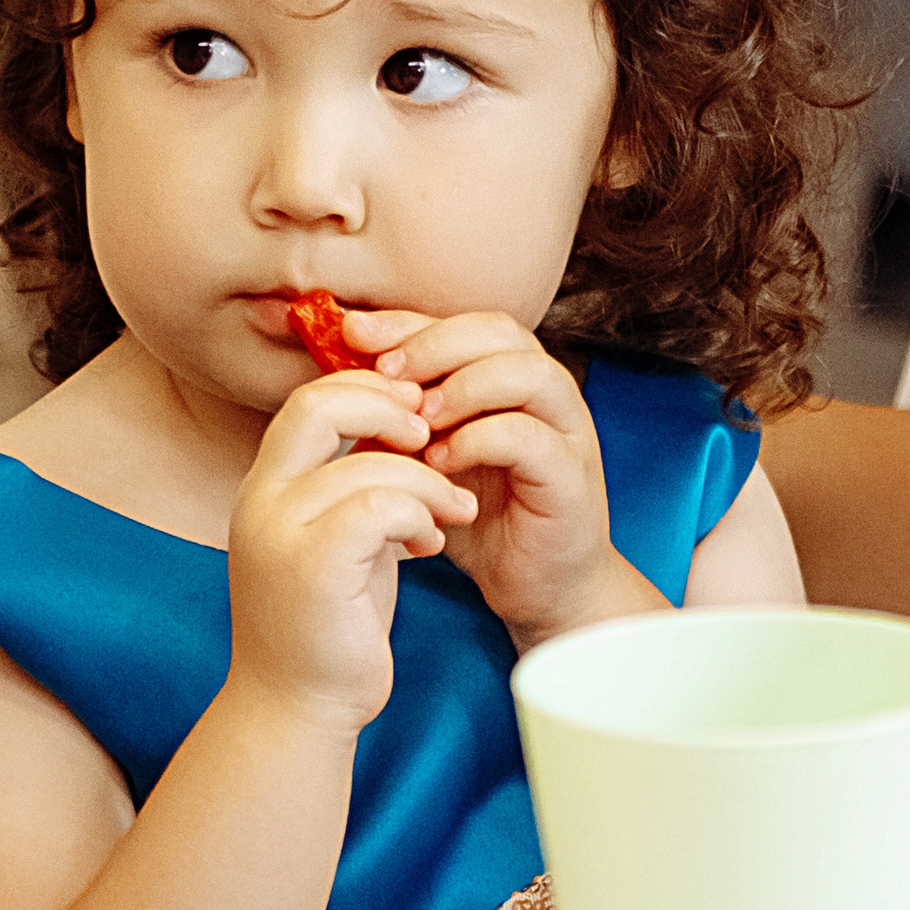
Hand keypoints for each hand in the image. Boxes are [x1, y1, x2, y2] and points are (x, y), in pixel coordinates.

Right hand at [226, 372, 478, 734]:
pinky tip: (432, 544)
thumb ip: (354, 486)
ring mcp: (280, 533)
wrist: (297, 707)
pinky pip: (381, 507)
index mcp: (267, 487)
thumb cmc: (329, 624)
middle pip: (320, 404)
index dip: (370, 391)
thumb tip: (407, 431)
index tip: (417, 414)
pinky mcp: (312, 567)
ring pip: (371, 464)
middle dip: (391, 408)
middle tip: (434, 436)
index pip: (310, 399)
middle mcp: (261, 501)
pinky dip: (421, 515)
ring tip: (453, 512)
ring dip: (431, 482)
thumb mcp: (340, 540)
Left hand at [344, 312, 658, 651]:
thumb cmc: (480, 519)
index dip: (409, 321)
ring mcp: (567, 433)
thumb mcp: (425, 457)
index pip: (464, 323)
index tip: (354, 334)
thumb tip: (338, 374)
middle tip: (386, 373)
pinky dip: (478, 440)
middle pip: (502, 331)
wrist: (536, 588)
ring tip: (417, 418)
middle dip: (435, 343)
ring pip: (528, 373)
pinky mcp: (571, 478)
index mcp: (511, 380)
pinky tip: (440, 462)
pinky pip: (529, 437)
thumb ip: (398, 415)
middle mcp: (547, 395)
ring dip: (464, 387)